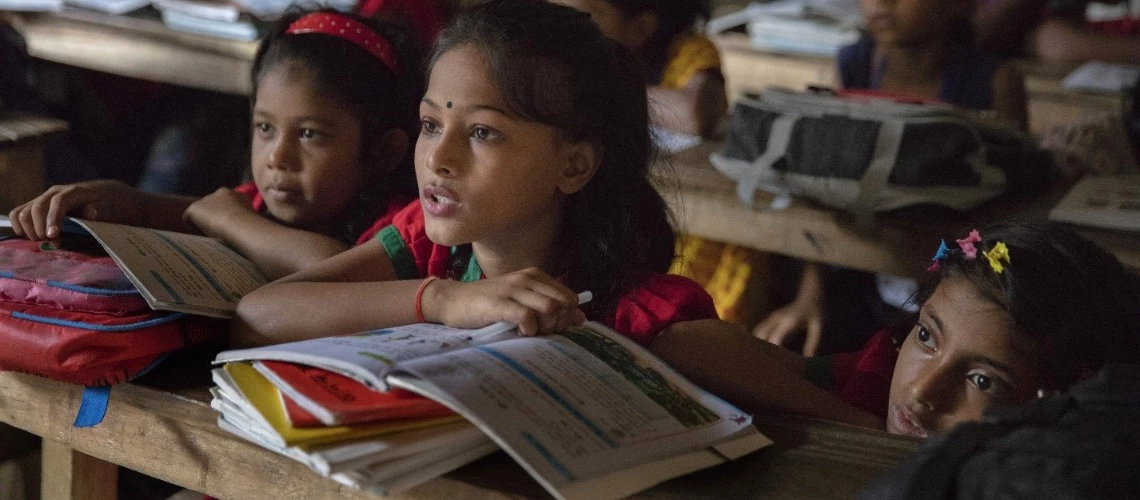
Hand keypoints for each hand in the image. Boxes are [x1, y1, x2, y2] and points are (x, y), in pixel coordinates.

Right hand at [8, 180, 136, 241]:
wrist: (102, 196)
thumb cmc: (107, 205)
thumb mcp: (109, 207)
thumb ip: (100, 209)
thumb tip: (91, 213)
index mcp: (74, 192)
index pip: (58, 202)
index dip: (53, 218)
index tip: (53, 236)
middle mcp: (54, 192)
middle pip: (36, 208)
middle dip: (40, 229)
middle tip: (54, 243)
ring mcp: (43, 198)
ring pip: (23, 212)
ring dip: (29, 230)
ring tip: (45, 241)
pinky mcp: (36, 206)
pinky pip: (18, 214)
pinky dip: (20, 227)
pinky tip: (33, 237)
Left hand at [184, 187, 254, 237]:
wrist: (239, 224)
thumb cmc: (251, 226)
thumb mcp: (254, 219)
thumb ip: (247, 218)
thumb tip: (248, 228)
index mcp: (238, 194)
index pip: (228, 203)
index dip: (227, 215)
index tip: (228, 228)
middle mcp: (222, 192)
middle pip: (213, 205)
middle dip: (213, 217)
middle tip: (216, 232)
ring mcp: (207, 198)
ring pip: (201, 211)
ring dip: (203, 222)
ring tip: (207, 236)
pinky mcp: (194, 207)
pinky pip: (189, 218)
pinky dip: (192, 228)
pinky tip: (200, 237)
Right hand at [424, 268, 585, 335]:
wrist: (452, 301)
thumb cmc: (488, 305)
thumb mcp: (522, 303)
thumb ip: (550, 308)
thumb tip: (581, 317)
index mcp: (536, 276)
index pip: (569, 297)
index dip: (566, 317)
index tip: (550, 327)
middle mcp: (527, 278)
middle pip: (564, 303)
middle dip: (558, 323)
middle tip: (541, 332)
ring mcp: (512, 289)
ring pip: (550, 308)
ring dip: (545, 327)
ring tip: (530, 332)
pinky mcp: (498, 303)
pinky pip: (527, 316)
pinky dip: (530, 329)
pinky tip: (521, 332)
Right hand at [752, 297, 824, 356]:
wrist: (810, 296)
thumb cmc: (815, 312)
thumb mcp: (818, 326)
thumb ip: (813, 342)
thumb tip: (808, 358)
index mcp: (789, 321)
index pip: (775, 337)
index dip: (773, 350)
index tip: (775, 363)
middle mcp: (778, 318)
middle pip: (761, 335)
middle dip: (762, 349)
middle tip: (766, 364)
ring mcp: (772, 317)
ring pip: (757, 332)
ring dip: (758, 344)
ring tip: (763, 359)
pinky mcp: (771, 318)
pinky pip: (759, 330)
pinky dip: (758, 340)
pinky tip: (762, 350)